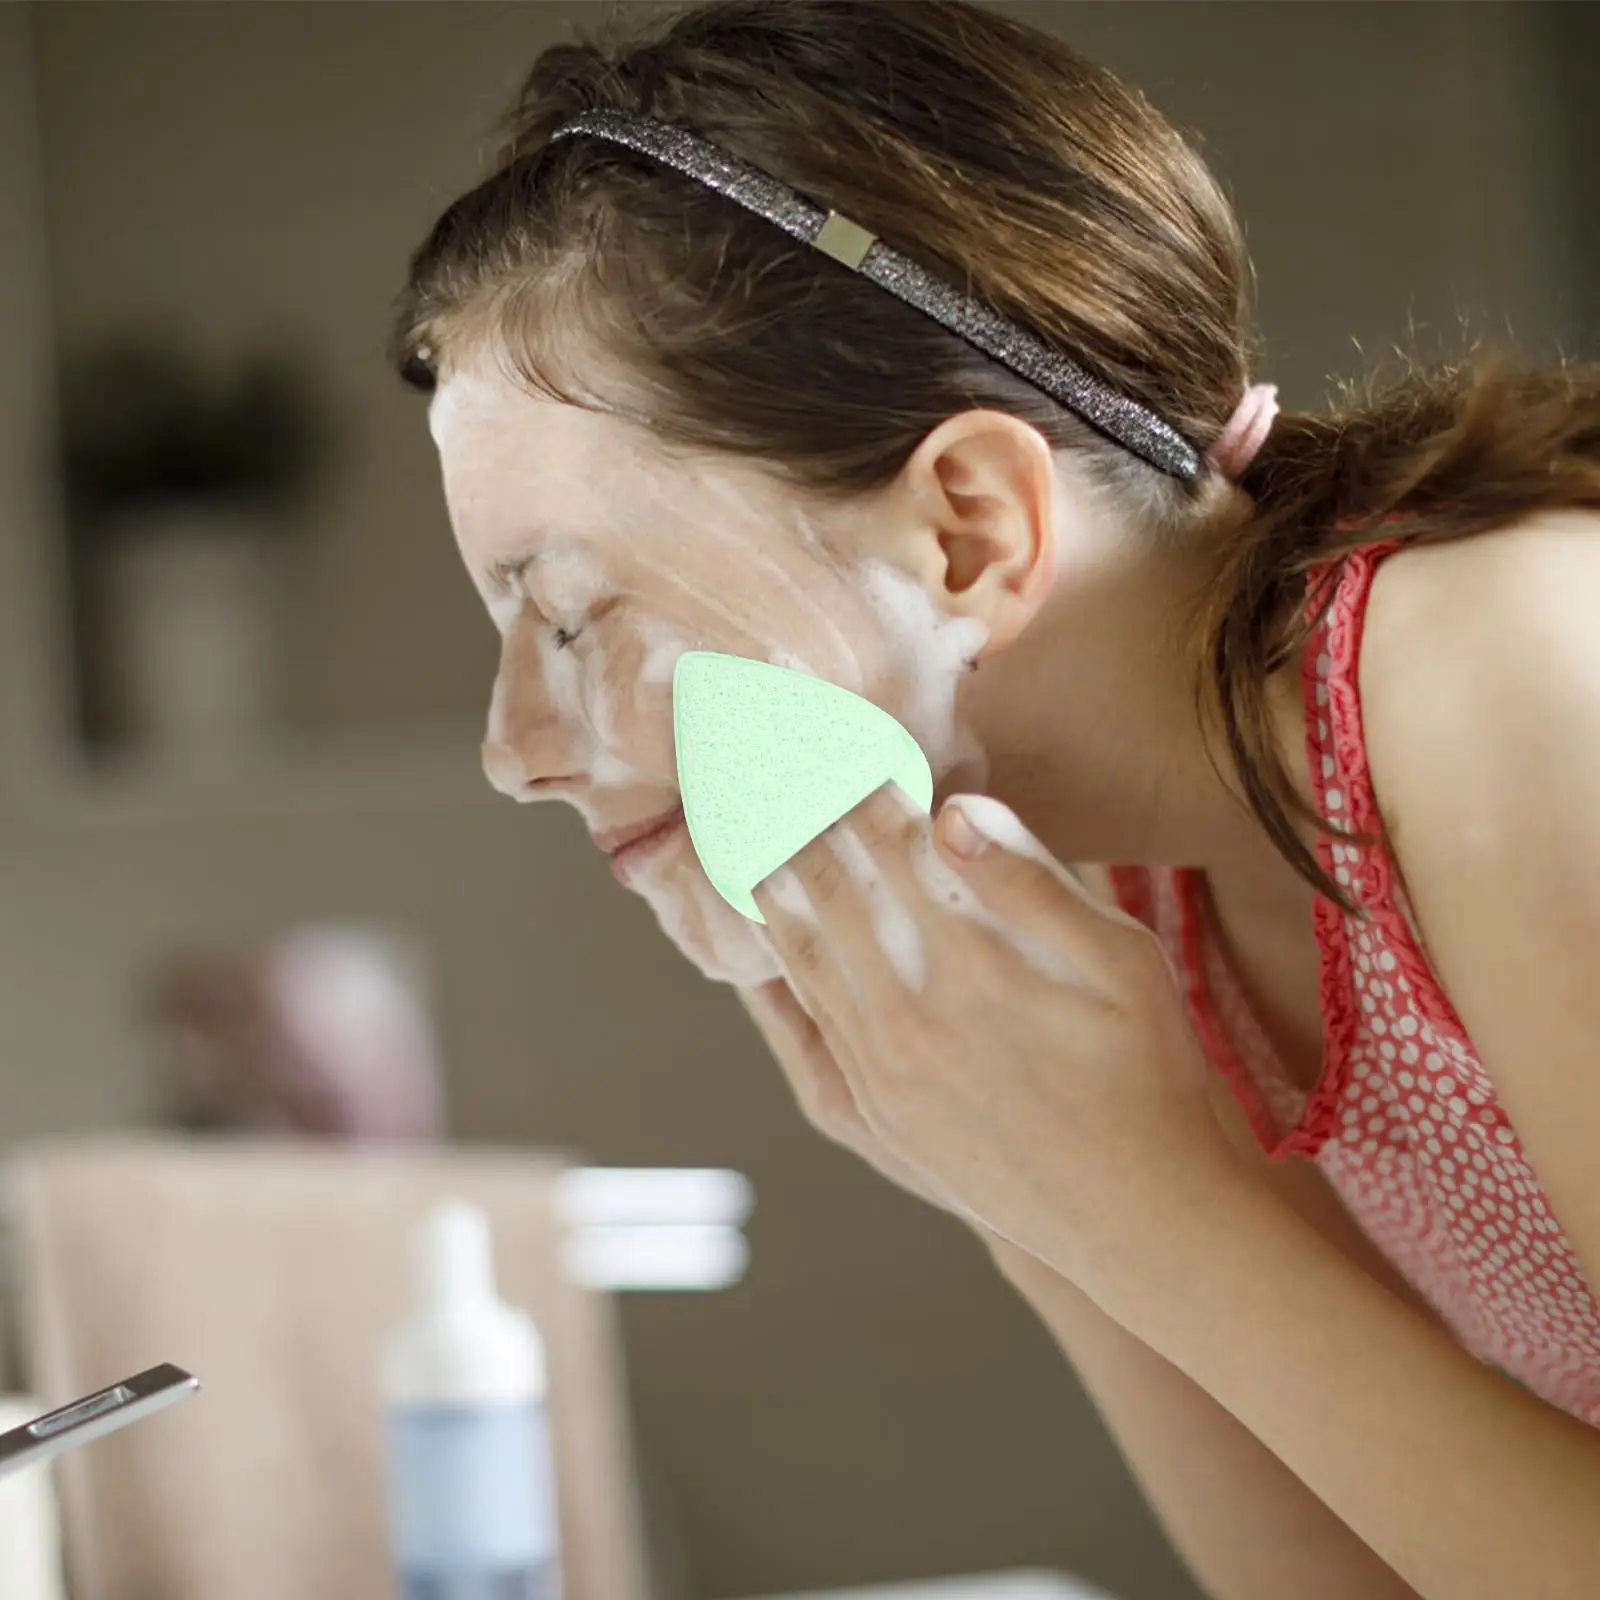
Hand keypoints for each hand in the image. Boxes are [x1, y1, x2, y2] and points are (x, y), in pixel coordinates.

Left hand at [751, 785, 1250, 1296]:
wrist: (1138, 1218)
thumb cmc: (1149, 1075)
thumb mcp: (1122, 965)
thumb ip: (1034, 882)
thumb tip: (954, 809)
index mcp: (970, 966)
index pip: (890, 851)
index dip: (863, 789)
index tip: (841, 745)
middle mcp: (907, 1019)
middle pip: (827, 895)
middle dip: (800, 825)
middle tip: (772, 773)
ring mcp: (881, 1074)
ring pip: (800, 959)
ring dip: (773, 888)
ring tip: (749, 833)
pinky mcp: (873, 1116)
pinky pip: (804, 1025)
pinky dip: (777, 970)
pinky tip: (766, 942)